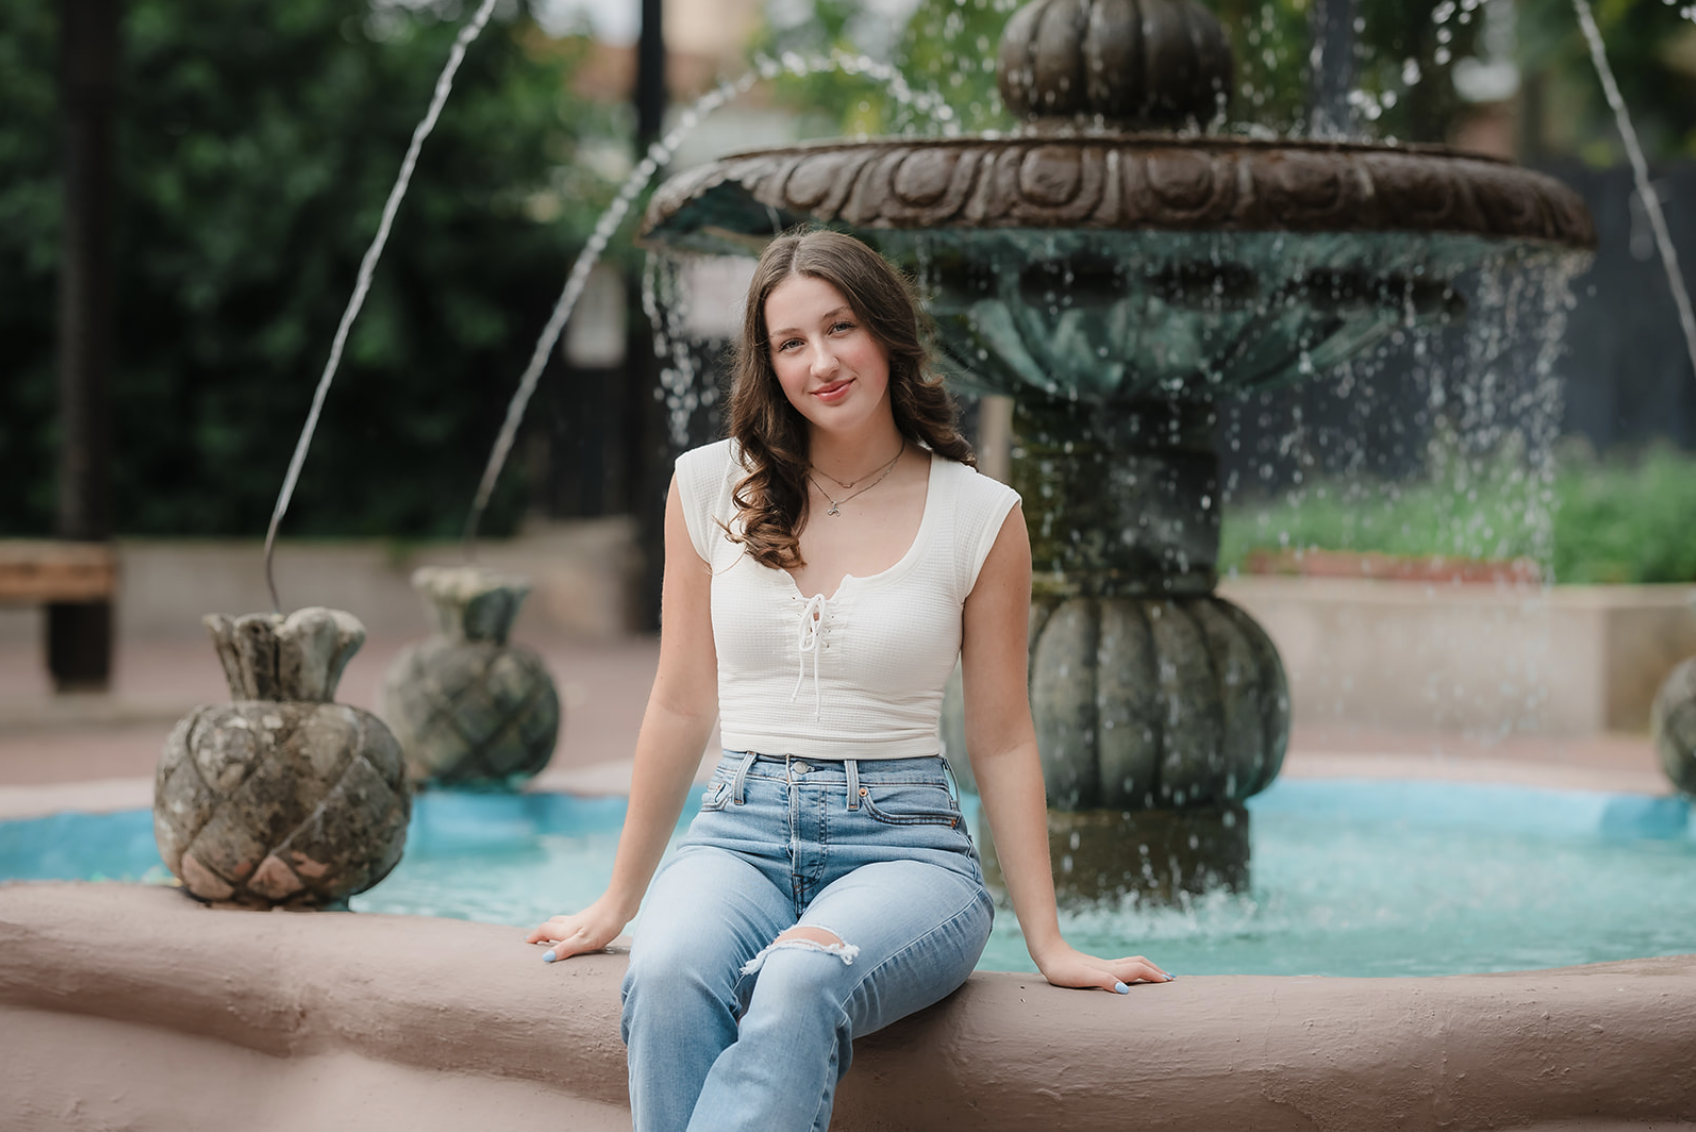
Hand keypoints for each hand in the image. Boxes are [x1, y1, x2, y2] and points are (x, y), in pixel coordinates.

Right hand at [525, 893, 630, 963]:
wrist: (622, 903)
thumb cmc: (604, 924)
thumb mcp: (584, 941)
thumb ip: (565, 949)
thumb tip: (545, 958)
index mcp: (566, 929)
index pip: (544, 930)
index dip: (535, 936)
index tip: (526, 941)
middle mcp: (572, 922)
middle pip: (553, 924)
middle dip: (544, 931)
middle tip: (538, 940)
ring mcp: (584, 919)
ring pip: (564, 922)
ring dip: (557, 928)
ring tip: (555, 937)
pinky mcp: (595, 918)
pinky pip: (577, 923)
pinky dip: (571, 928)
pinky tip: (580, 933)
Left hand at [1035, 941, 1172, 993]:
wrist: (1047, 953)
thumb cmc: (1062, 970)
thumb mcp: (1081, 978)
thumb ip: (1104, 981)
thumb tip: (1125, 991)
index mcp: (1109, 969)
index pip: (1139, 970)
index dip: (1155, 975)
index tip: (1170, 983)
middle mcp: (1110, 965)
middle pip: (1139, 963)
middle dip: (1156, 970)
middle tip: (1171, 980)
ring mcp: (1103, 964)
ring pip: (1132, 962)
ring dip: (1148, 968)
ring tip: (1158, 976)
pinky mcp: (1096, 965)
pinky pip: (1123, 965)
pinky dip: (1135, 969)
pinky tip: (1130, 975)